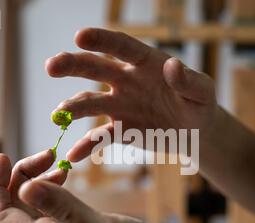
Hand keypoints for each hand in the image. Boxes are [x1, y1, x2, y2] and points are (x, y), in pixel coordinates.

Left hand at [0, 152, 194, 222]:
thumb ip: (64, 209)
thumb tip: (25, 186)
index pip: (1, 215)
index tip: (5, 156)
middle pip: (14, 206)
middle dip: (23, 175)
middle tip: (48, 154)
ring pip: (33, 205)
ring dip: (38, 180)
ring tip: (60, 165)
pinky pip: (51, 207)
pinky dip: (53, 188)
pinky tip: (67, 177)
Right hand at [45, 28, 217, 161]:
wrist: (195, 131)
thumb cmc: (199, 103)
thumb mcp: (202, 92)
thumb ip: (188, 80)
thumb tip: (171, 66)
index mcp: (145, 62)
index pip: (122, 47)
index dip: (102, 41)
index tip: (80, 36)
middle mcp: (126, 80)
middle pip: (95, 69)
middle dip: (72, 65)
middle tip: (51, 66)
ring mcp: (120, 105)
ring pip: (90, 102)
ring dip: (73, 107)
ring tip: (59, 113)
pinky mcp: (121, 129)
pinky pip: (100, 137)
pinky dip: (87, 145)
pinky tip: (73, 154)